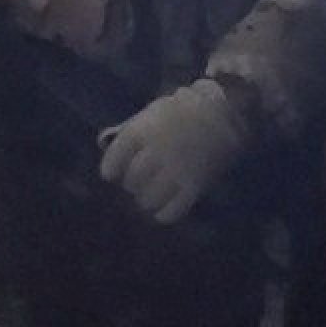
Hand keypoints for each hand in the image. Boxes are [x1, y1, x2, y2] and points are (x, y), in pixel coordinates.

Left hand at [97, 79, 248, 225]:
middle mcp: (157, 151)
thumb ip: (129, 128)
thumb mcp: (151, 112)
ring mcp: (177, 169)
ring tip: (148, 197)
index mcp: (142, 131)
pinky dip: (164, 215)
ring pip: (149, 198)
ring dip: (145, 200)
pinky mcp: (196, 184)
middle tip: (136, 184)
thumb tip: (102, 142)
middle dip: (131, 184)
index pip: (115, 159)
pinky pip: (174, 210)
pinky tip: (162, 211)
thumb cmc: (180, 111)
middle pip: (132, 181)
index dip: (111, 169)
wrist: (223, 113)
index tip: (112, 175)